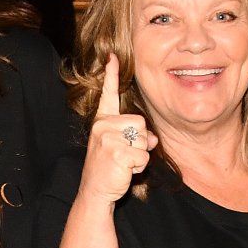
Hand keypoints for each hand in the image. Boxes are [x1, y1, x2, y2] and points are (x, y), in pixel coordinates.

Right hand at [77, 55, 155, 206]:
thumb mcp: (123, 148)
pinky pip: (142, 155)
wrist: (95, 191)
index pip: (108, 95)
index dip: (112, 75)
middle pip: (140, 121)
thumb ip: (138, 137)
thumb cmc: (110, 168)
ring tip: (123, 163)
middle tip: (124, 155)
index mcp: (102, 121)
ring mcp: (107, 138)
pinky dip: (139, 167)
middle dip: (139, 140)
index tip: (112, 56)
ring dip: (139, 155)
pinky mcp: (115, 152)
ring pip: (143, 139)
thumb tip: (152, 139)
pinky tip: (124, 171)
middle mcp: (102, 126)